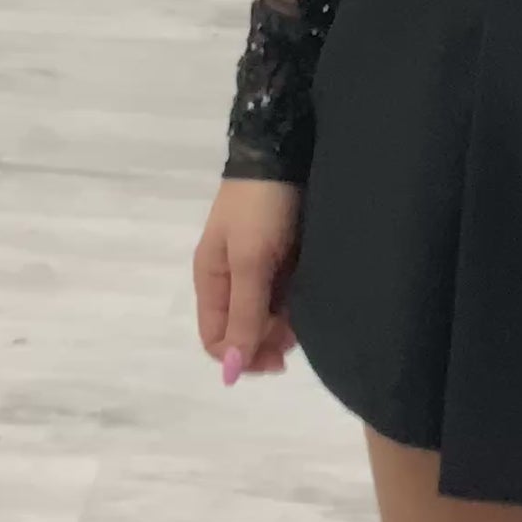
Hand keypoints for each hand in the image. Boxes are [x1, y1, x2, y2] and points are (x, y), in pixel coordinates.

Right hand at [193, 178, 299, 383]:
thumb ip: (243, 314)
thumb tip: (230, 372)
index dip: (243, 356)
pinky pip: (283, 291)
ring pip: (266, 313)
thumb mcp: (250, 261)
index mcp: (210, 278)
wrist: (286, 149)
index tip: (278, 357)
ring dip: (284, 321)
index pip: (216, 339)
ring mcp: (256, 264)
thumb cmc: (261, 206)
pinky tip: (312, 292)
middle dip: (267, 339)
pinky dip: (295, 299)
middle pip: (242, 329)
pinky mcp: (281, 252)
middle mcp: (229, 276)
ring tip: (307, 310)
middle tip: (297, 332)